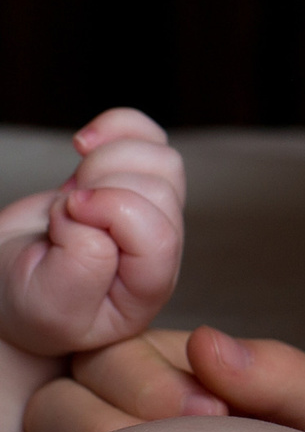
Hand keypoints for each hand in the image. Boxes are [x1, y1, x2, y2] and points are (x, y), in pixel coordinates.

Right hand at [0, 109, 183, 356]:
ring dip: (108, 160)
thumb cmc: (31, 303)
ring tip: (73, 188)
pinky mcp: (129, 179)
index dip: (112, 211)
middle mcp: (159, 246)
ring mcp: (149, 209)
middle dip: (101, 187)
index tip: (64, 218)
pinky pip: (148, 135)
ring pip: (161, 159)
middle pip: (159, 190)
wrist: (9, 285)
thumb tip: (94, 213)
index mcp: (148, 284)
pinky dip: (117, 126)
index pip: (159, 235)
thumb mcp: (49, 304)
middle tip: (63, 211)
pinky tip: (83, 143)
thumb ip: (81, 267)